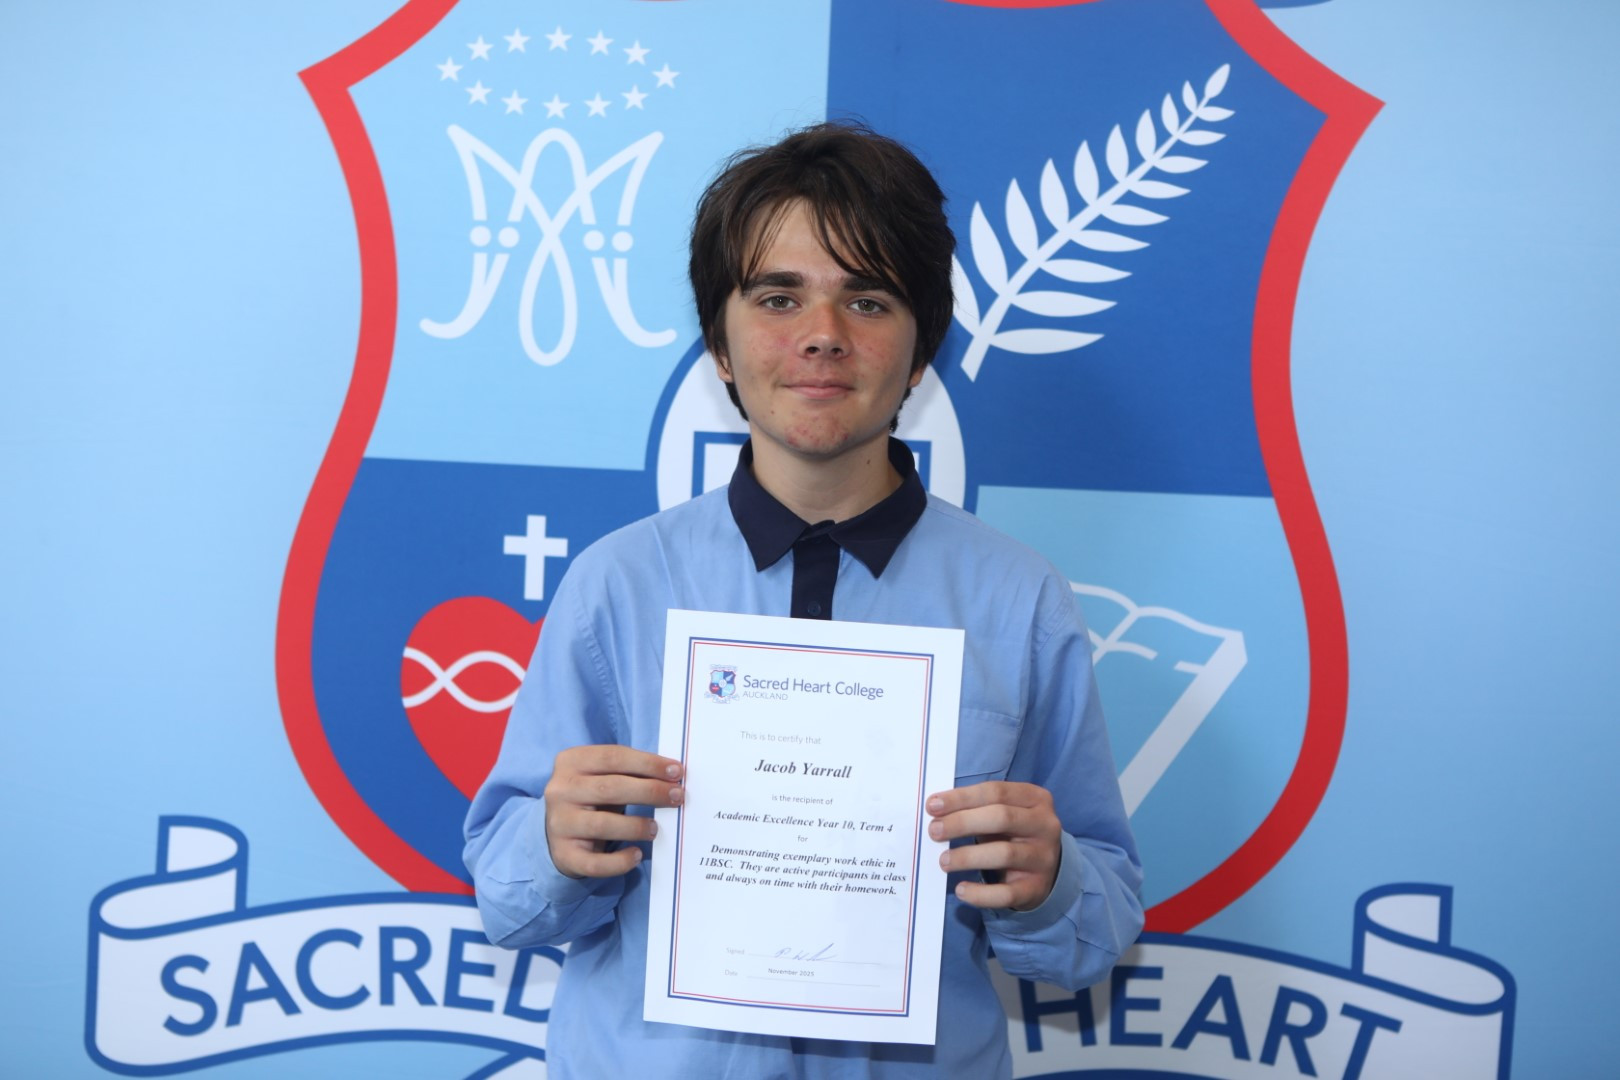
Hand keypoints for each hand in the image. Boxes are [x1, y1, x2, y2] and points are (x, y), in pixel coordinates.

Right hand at [544, 745, 683, 878]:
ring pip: (603, 825)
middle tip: (677, 797)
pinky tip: (636, 855)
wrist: (557, 832)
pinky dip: (619, 862)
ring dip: (636, 826)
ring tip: (655, 829)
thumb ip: (630, 772)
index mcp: (570, 762)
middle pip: (610, 788)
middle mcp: (560, 791)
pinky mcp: (564, 855)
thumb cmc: (592, 798)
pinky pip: (595, 863)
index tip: (677, 771)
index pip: (613, 757)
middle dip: (650, 791)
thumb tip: (672, 777)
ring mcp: (559, 824)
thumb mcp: (603, 777)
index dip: (648, 763)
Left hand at [927, 781, 1061, 910]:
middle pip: (1001, 818)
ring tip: (944, 861)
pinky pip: (1007, 893)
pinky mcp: (1036, 888)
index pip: (996, 792)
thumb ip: (976, 809)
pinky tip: (961, 890)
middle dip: (962, 823)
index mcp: (1035, 799)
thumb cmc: (1013, 834)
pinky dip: (981, 894)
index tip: (932, 806)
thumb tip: (936, 811)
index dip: (962, 797)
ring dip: (968, 857)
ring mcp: (1043, 858)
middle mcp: (1045, 826)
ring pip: (1004, 854)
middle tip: (934, 831)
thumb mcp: (1003, 814)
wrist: (1046, 870)